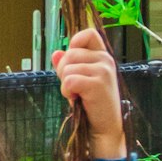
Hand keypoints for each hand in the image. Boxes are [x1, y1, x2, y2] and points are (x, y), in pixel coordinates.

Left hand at [51, 27, 125, 159]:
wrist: (104, 127)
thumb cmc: (92, 103)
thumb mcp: (80, 80)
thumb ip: (69, 65)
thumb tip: (56, 53)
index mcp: (102, 56)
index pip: (89, 34)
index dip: (75, 42)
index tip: (72, 60)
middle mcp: (105, 60)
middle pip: (70, 53)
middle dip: (63, 71)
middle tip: (73, 87)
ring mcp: (103, 71)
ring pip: (67, 68)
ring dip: (65, 84)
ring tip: (77, 94)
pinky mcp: (97, 84)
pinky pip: (69, 80)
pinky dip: (66, 91)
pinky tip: (76, 99)